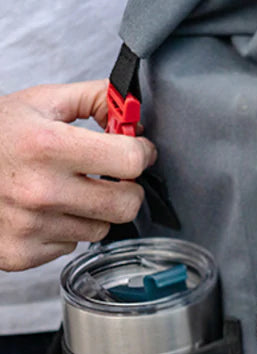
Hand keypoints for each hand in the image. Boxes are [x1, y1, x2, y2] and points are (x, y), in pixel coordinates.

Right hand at [0, 80, 156, 270]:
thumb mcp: (41, 102)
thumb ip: (95, 100)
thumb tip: (135, 114)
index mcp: (46, 146)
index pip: (131, 161)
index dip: (142, 152)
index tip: (138, 150)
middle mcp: (39, 190)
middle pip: (126, 205)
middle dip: (128, 187)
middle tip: (113, 176)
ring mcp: (29, 226)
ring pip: (102, 228)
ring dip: (95, 211)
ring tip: (67, 190)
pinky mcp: (19, 253)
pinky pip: (71, 246)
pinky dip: (66, 230)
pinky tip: (45, 210)